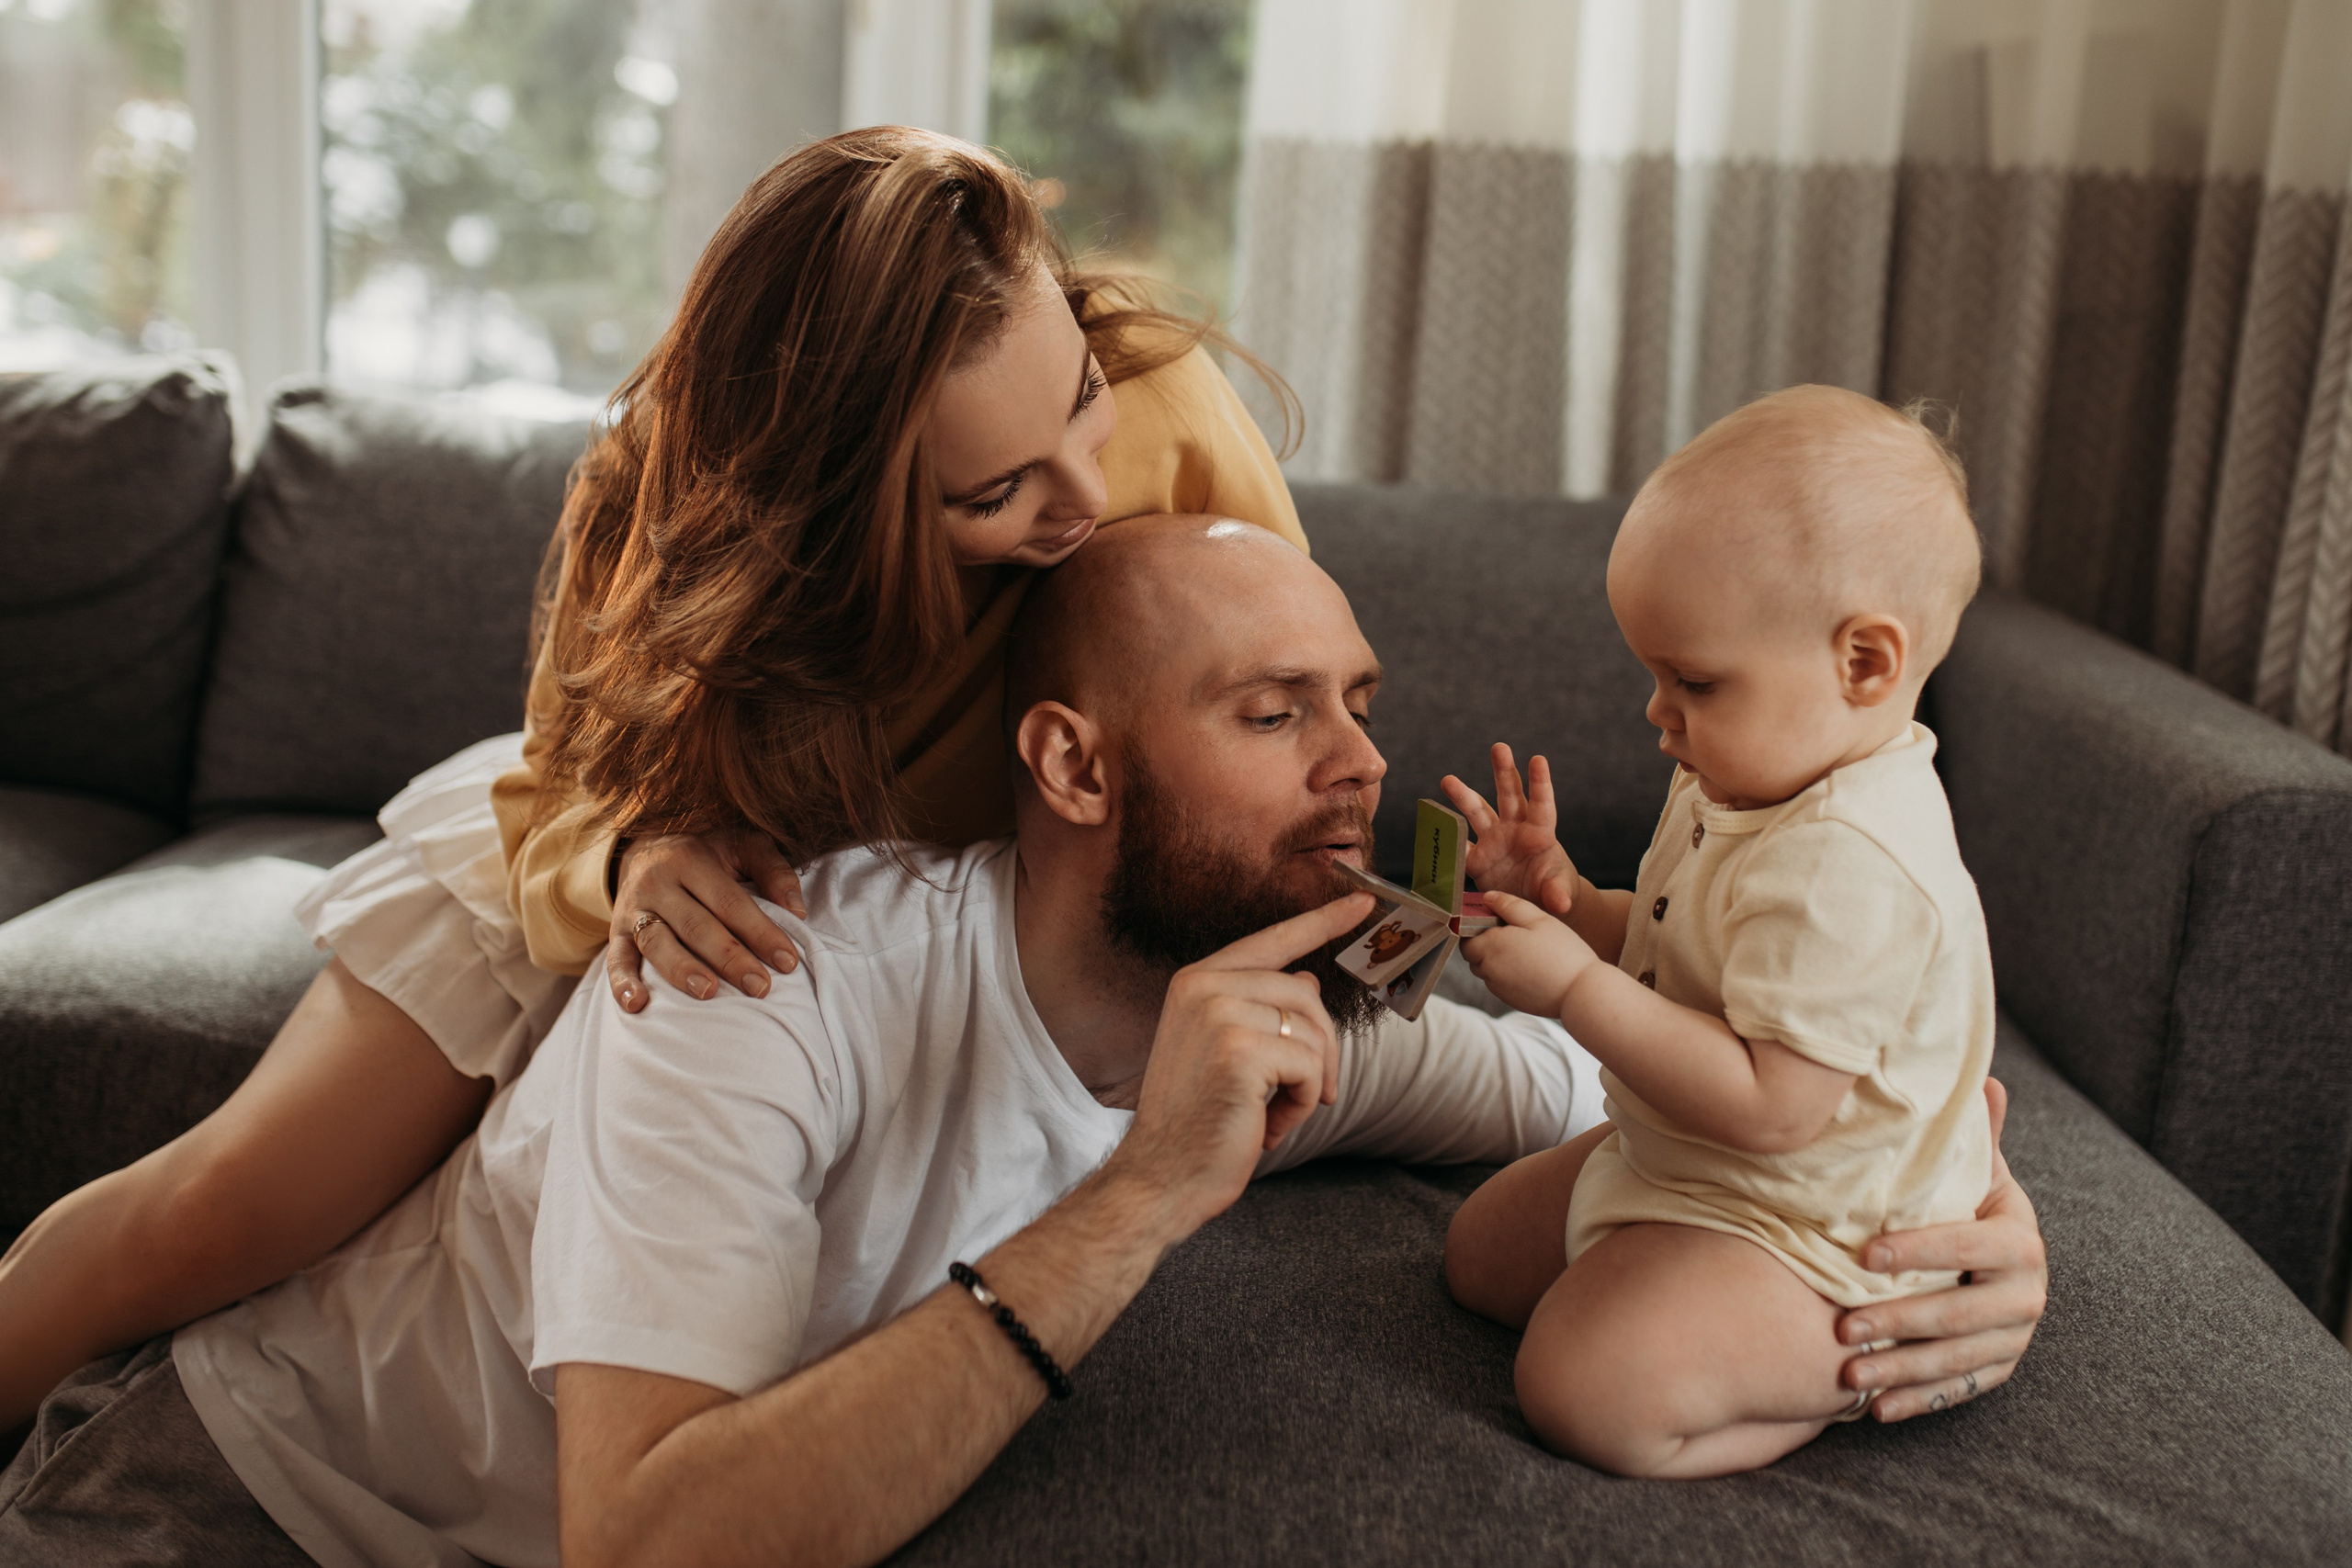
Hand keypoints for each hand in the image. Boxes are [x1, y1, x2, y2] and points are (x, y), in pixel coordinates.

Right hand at [606, 830, 807, 1012]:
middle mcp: (658, 882)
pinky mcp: (615, 931)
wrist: (647, 847)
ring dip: (682, 970)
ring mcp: (633, 908)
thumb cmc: (708, 853)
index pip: (730, 901)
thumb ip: (773, 871)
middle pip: (696, 925)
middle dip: (730, 958)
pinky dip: (622, 983)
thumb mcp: (742, 846)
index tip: (787, 962)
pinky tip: (638, 1005)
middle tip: (760, 987)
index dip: (760, 932)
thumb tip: (798, 911)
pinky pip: (615, 958)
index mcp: (692, 859)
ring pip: (657, 942)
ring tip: (708, 993)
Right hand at [1106, 892, 1373, 1237]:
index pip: (1271, 940)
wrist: (1160, 1178)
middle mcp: (1204, 986)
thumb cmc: (1196, 1122)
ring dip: (1308, 1084)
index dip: (1321, 920)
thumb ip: (1260, 1010)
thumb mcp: (1225, 1052)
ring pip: (1313, 1034)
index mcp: (1196, 981)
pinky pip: (1311, 1068)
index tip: (1363, 899)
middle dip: (1321, 1050)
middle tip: (1306, 1096)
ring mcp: (1219, 1014)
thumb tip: (1307, 979)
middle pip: (1307, 994)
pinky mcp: (1240, 1051)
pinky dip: (1302, 1106)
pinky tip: (1267, 1128)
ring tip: (1273, 1116)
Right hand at [1442, 743, 1578, 916]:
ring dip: (1463, 795)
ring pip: (1477, 812)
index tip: (1538, 759)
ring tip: (1448, 780)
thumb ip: (1557, 894)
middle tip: (1499, 747)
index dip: (1540, 783)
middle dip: (1504, 770)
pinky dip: (1447, 838)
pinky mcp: (1476, 860)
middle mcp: (1514, 830)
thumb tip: (1560, 903)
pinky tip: (1433, 823)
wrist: (1534, 905)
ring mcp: (1493, 842)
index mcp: (1539, 833)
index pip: (1541, 805)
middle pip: (1509, 795)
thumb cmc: (1553, 890)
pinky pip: (1459, 847)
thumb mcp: (1559, 893)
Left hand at [1460, 888, 1597, 1018]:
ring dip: (1497, 959)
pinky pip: (1500, 983)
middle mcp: (1488, 970)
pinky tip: (1532, 968)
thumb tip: (1488, 897)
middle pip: (1474, 954)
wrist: (1580, 993)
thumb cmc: (1562, 952)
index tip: (1498, 921)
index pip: (1466, 937)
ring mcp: (1498, 988)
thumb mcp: (1538, 919)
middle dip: (1487, 943)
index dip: (1478, 927)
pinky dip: (1508, 974)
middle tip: (1515, 934)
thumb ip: (1509, 905)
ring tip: (1525, 951)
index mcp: (1491, 946)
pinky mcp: (1510, 1000)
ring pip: (1487, 970)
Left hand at [1836, 1078, 2047, 1420]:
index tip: (1862, 1256)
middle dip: (1898, 1323)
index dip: (1918, 1251)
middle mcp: (2027, 1295)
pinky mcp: (1997, 1370)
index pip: (1967, 1246)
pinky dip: (1917, 1401)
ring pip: (1955, 1361)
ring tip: (1848, 1375)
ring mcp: (2014, 1338)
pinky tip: (1876, 1409)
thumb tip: (1987, 1079)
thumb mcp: (1974, 1170)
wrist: (1991, 1259)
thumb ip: (1977, 1135)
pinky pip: (1957, 1392)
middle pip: (1959, 1315)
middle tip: (1842, 1327)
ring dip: (1899, 1371)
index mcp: (2020, 1241)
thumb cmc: (1965, 1202)